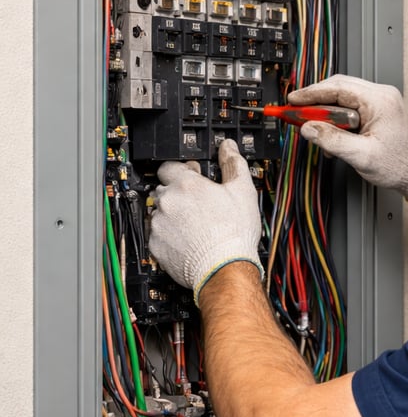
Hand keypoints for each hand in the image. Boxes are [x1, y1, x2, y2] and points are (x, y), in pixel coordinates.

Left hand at [149, 139, 262, 303]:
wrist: (225, 268)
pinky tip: (187, 239)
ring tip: (193, 225)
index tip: (191, 177)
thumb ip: (232, 164)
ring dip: (172, 215)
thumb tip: (228, 148)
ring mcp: (159, 224)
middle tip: (198, 204)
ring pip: (159, 212)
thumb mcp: (242, 191)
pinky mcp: (156, 246)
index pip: (169, 166)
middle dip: (178, 194)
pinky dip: (168, 236)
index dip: (182, 171)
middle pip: (164, 190)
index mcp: (186, 185)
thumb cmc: (234, 234)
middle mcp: (167, 202)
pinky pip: (157, 235)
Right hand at [288, 75, 407, 203]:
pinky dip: (339, 118)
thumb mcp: (362, 156)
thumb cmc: (402, 165)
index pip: (337, 87)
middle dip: (316, 101)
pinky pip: (353, 106)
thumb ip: (333, 141)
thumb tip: (309, 129)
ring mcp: (382, 101)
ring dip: (327, 112)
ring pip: (344, 97)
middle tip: (298, 115)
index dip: (311, 93)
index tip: (293, 101)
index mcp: (380, 101)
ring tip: (318, 131)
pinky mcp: (380, 110)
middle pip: (339, 87)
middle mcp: (382, 95)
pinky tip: (334, 136)